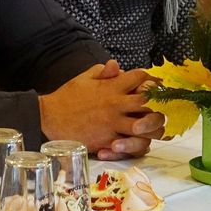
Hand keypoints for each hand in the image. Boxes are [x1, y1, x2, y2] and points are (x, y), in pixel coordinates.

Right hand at [39, 59, 165, 159]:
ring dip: (152, 128)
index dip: (152, 80)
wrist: (49, 118)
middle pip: (150, 103)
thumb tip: (116, 65)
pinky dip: (136, 144)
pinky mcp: (107, 139)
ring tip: (152, 129)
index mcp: (112, 86)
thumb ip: (103, 71)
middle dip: (159, 106)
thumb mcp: (84, 78)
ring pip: (145, 127)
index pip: (141, 77)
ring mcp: (113, 123)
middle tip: (161, 110)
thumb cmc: (67, 97)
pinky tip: (137, 142)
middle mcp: (116, 104)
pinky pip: (129, 144)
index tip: (157, 85)